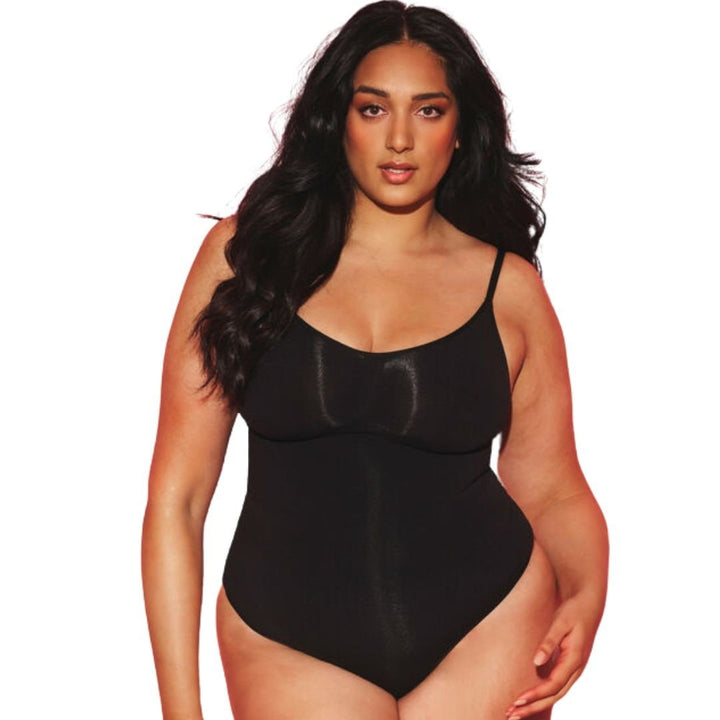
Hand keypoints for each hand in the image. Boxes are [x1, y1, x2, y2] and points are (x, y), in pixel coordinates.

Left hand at [504, 593, 601, 718]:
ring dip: (536, 704)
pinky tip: (529, 700)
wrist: (589, 603)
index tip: (517, 701)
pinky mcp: (569, 665)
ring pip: (555, 694)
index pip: (553, 684)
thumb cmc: (574, 610)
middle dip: (533, 707)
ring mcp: (574, 669)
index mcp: (575, 660)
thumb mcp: (561, 622)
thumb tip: (536, 662)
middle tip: (511, 715)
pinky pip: (556, 686)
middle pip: (553, 696)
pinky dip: (542, 695)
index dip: (535, 694)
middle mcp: (576, 669)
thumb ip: (549, 642)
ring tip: (516, 712)